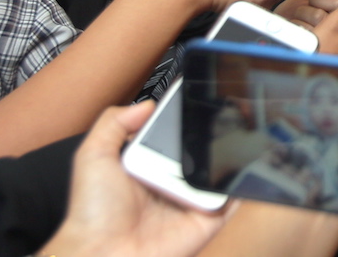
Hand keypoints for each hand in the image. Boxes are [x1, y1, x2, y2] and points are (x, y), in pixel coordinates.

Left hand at [39, 103, 227, 256]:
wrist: (102, 255)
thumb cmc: (93, 213)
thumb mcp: (93, 158)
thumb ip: (113, 124)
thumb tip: (148, 102)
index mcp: (149, 163)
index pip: (175, 134)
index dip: (187, 118)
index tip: (200, 97)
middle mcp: (172, 180)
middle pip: (201, 149)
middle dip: (214, 133)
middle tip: (226, 113)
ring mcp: (191, 199)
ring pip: (220, 171)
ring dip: (230, 156)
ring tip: (240, 136)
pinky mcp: (207, 219)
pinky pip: (231, 199)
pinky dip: (242, 185)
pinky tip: (244, 168)